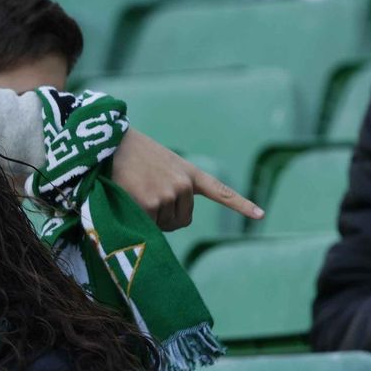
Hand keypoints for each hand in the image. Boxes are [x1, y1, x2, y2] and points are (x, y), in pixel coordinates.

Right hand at [111, 130, 262, 230]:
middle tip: (146, 199)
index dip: (241, 205)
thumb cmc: (130, 155)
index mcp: (189, 173)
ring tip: (135, 194)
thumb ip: (170, 187)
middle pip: (182, 220)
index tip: (260, 214)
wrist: (110, 144)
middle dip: (166, 218)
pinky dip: (138, 220)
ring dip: (150, 218)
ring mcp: (170, 195)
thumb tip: (166, 222)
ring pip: (164, 225)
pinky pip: (149, 226)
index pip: (220, 191)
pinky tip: (129, 200)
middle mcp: (184, 185)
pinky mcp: (151, 205)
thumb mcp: (160, 167)